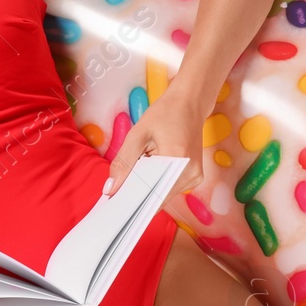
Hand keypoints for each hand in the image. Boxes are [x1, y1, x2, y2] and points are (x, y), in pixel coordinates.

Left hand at [103, 83, 207, 199]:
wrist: (190, 103)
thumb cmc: (164, 114)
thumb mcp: (137, 134)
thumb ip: (123, 163)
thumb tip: (110, 190)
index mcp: (179, 161)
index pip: (152, 194)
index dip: (131, 200)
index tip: (112, 203)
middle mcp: (191, 175)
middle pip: (157, 197)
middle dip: (136, 195)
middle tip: (113, 193)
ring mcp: (195, 178)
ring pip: (162, 194)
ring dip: (145, 188)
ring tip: (129, 177)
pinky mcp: (193, 177)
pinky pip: (169, 187)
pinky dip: (154, 182)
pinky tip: (144, 172)